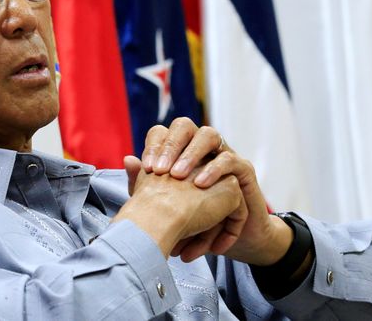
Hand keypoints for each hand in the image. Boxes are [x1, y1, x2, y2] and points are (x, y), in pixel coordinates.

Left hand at [137, 119, 291, 265]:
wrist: (221, 244)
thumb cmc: (189, 221)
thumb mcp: (162, 203)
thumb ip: (144, 182)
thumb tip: (127, 159)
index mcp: (178, 151)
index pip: (163, 132)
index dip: (154, 145)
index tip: (147, 169)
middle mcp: (200, 146)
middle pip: (185, 126)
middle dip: (172, 145)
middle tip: (161, 170)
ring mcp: (222, 153)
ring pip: (209, 135)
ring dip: (192, 154)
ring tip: (179, 177)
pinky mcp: (244, 169)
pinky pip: (231, 160)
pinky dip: (215, 171)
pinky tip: (201, 187)